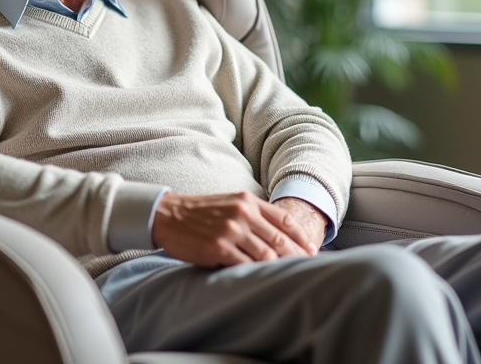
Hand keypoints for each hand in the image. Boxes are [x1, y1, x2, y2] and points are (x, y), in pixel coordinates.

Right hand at [151, 191, 320, 267]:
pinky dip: (255, 272)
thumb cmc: (200, 212)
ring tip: (288, 277)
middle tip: (307, 268)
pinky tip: (263, 279)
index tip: (311, 250)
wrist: (168, 215)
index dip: (300, 237)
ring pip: (265, 253)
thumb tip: (278, 232)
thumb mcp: (230, 203)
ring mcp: (230, 230)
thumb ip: (253, 213)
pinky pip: (244, 264)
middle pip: (279, 238)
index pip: (284, 220)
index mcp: (247, 201)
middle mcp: (242, 213)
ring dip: (278, 267)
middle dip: (296, 255)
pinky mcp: (217, 247)